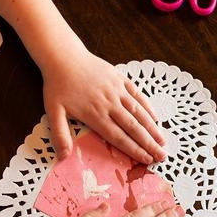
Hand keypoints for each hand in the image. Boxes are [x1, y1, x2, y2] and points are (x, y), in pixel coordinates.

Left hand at [42, 50, 165, 163]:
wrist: (64, 56)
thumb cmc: (57, 85)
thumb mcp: (53, 111)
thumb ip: (60, 134)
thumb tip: (64, 157)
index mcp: (95, 114)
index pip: (118, 137)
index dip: (134, 150)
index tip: (146, 160)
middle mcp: (109, 104)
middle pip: (133, 127)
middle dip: (148, 143)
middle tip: (161, 156)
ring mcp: (117, 90)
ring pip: (138, 112)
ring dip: (152, 127)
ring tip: (163, 141)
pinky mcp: (120, 78)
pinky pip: (137, 94)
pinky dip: (147, 107)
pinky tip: (155, 117)